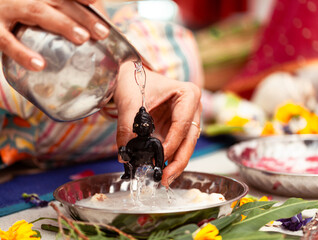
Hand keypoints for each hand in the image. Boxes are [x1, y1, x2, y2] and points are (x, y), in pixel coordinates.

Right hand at [0, 0, 108, 70]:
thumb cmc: (6, 8)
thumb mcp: (28, 4)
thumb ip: (51, 10)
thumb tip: (83, 26)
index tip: (99, 5)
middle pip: (57, 2)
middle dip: (82, 16)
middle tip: (103, 32)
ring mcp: (6, 9)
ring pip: (36, 13)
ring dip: (62, 25)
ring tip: (82, 38)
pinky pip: (7, 41)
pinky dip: (23, 53)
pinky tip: (40, 65)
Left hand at [114, 62, 201, 186]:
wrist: (130, 76)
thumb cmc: (135, 80)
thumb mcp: (130, 101)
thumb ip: (128, 127)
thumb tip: (125, 155)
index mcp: (188, 94)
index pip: (183, 124)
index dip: (172, 143)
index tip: (160, 157)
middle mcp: (192, 108)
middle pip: (189, 139)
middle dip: (178, 161)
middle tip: (165, 177)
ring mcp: (185, 120)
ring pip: (184, 146)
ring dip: (174, 163)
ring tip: (162, 179)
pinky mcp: (175, 129)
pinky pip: (175, 147)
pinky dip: (168, 159)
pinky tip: (160, 171)